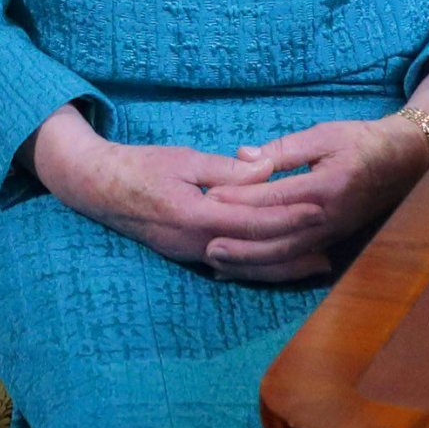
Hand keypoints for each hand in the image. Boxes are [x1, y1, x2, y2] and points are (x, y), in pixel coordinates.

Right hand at [57, 137, 335, 278]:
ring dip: (280, 268)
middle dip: (293, 255)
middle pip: (254, 255)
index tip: (319, 210)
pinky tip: (276, 265)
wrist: (97, 188)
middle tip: (330, 254)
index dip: (289, 217)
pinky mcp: (187, 255)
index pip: (254, 221)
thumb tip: (266, 171)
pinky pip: (229, 266)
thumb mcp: (185, 159)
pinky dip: (257, 267)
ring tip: (315, 266)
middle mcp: (195, 244)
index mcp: (196, 215)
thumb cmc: (142, 167)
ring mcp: (189, 254)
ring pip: (244, 267)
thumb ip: (227, 170)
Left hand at [199, 115, 428, 281]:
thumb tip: (244, 156)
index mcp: (326, 187)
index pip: (275, 197)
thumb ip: (283, 148)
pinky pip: (295, 263)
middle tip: (205, 244)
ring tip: (216, 263)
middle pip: (278, 239)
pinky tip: (242, 271)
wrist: (404, 162)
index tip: (210, 198)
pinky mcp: (330, 243)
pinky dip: (267, 270)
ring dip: (250, 264)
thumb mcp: (323, 134)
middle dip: (240, 244)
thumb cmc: (360, 141)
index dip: (241, 199)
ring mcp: (330, 235)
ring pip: (285, 258)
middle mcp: (328, 219)